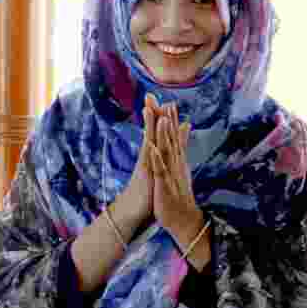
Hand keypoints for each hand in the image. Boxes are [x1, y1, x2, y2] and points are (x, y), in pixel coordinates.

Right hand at [117, 94, 161, 223]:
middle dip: (151, 113)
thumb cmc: (147, 193)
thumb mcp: (160, 172)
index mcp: (153, 156)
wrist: (134, 212)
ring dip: (149, 125)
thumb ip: (168, 156)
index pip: (157, 132)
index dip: (160, 116)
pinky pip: (147, 158)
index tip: (162, 100)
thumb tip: (172, 148)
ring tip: (148, 107)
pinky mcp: (144, 174)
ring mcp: (145, 164)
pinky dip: (149, 147)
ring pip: (148, 140)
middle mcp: (147, 157)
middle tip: (150, 95)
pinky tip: (150, 136)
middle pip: (151, 131)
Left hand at [148, 103, 203, 246]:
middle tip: (167, 102)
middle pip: (173, 139)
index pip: (175, 137)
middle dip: (169, 121)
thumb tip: (184, 145)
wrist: (184, 220)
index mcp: (177, 161)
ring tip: (162, 118)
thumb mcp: (179, 172)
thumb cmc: (178, 194)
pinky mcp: (164, 185)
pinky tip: (152, 148)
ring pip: (168, 151)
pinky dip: (157, 159)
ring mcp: (171, 174)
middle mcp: (176, 165)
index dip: (172, 120)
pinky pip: (160, 171)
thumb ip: (181, 155)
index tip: (168, 102)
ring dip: (165, 135)